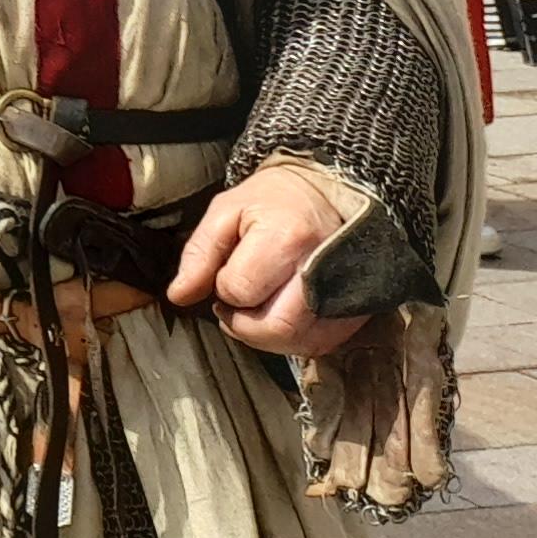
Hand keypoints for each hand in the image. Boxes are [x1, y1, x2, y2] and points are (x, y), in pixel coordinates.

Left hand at [169, 163, 358, 356]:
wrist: (328, 193)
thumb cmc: (273, 201)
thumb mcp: (225, 212)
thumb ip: (200, 254)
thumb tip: (179, 296)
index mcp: (285, 237)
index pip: (241, 290)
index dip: (224, 289)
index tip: (225, 275)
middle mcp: (321, 270)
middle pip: (277, 328)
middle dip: (244, 327)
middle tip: (234, 306)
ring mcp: (345, 294)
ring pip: (301, 343)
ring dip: (268, 338)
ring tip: (256, 309)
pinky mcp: (357, 310)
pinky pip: (322, 343)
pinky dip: (295, 341)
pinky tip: (280, 317)